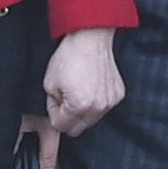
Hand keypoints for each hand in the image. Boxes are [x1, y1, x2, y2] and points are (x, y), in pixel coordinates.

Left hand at [34, 27, 125, 168]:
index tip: (56, 99)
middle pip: (78, 129)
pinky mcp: (118, 95)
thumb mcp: (49, 83)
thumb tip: (60, 114)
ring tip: (80, 89)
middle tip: (66, 96)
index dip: (54, 112)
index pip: (61, 127)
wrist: (91, 38)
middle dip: (69, 117)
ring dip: (83, 111)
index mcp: (79, 106)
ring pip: (91, 120)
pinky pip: (103, 108)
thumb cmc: (69, 56)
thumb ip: (52, 105)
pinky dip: (96, 102)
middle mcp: (98, 108)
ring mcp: (110, 102)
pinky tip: (91, 86)